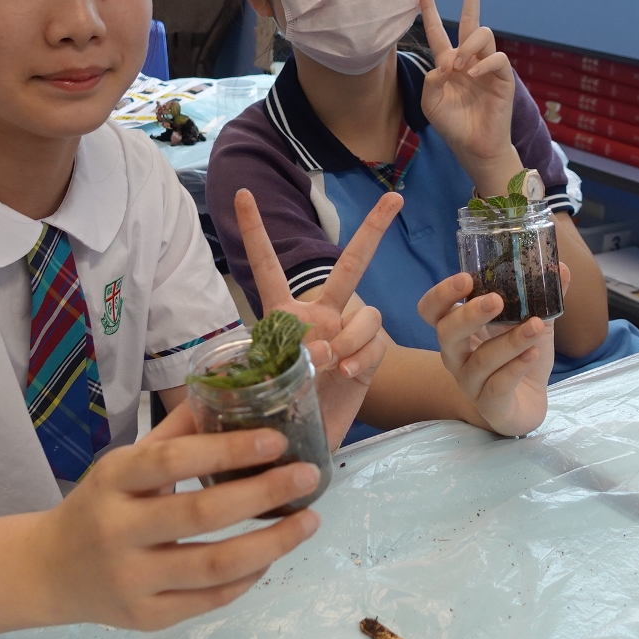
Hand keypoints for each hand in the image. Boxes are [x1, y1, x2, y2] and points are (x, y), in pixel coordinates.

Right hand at [35, 404, 320, 630]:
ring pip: (215, 566)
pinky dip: (249, 577)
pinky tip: (272, 555)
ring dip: (273, 543)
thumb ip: (177, 432)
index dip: (228, 449)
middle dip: (264, 493)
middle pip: (202, 514)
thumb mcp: (125, 462)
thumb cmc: (100, 504)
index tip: (277, 439)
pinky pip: (211, 600)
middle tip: (308, 476)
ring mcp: (132, 580)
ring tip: (309, 521)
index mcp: (113, 480)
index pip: (174, 461)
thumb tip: (232, 389)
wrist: (50, 570)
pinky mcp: (147, 618)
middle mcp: (118, 531)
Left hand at [234, 188, 402, 449]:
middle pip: (350, 265)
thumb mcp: (259, 381)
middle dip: (373, 230)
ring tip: (331, 365)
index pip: (267, 265)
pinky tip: (347, 374)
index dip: (254, 230)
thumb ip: (282, 358)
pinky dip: (362, 355)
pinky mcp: (369, 355)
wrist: (300, 444)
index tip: (242, 194)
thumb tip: (321, 348)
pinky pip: (375, 341)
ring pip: (365, 311)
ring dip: (349, 337)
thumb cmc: (272, 411)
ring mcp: (347, 332)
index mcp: (281, 313)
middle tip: (396, 199)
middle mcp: (319, 314)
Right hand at [416, 264, 569, 435]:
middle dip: (469, 314)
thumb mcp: (532, 323)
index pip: (432, 310)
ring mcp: (470, 383)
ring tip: (535, 325)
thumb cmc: (519, 358)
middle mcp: (456, 356)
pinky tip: (534, 354)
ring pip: (480, 361)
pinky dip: (516, 367)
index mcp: (458, 331)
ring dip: (509, 341)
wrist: (527, 404)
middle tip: (497, 299)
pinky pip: (498, 386)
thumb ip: (544, 298)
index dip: (441, 294)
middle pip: (446, 333)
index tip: (466, 278)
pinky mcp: (490, 406)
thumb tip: (563, 267)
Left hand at [420, 0, 521, 194]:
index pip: (439, 32)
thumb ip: (431, 80)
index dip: (431, 13)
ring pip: (483, 34)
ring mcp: (487, 66)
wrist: (475, 146)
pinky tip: (473, 75)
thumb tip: (446, 62)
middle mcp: (469, 59)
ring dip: (469, 46)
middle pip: (472, 20)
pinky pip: (497, 57)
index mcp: (449, 64)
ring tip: (461, 68)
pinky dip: (483, 63)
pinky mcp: (503, 76)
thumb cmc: (453, 126)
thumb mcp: (431, 103)